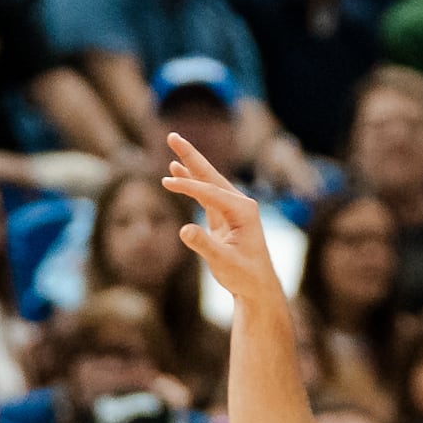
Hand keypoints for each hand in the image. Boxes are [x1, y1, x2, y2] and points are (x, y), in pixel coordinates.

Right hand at [162, 131, 281, 306]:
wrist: (257, 287)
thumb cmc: (244, 276)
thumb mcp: (223, 263)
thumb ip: (204, 245)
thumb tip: (184, 229)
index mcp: (243, 210)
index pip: (210, 192)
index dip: (188, 186)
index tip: (165, 183)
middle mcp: (239, 204)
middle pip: (210, 174)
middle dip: (191, 155)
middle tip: (173, 135)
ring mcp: (232, 209)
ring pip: (207, 181)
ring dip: (190, 164)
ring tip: (174, 144)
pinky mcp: (224, 216)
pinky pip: (204, 193)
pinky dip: (191, 182)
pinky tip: (177, 170)